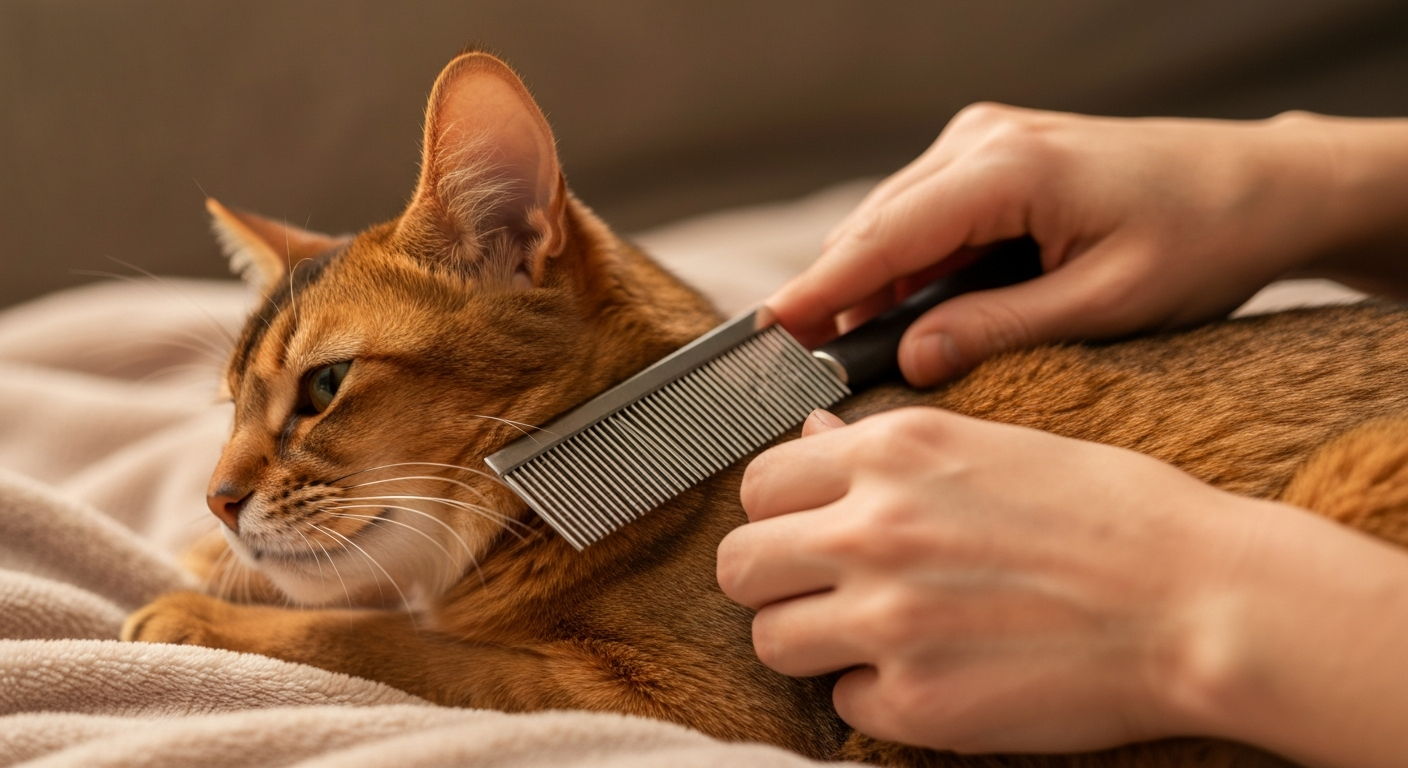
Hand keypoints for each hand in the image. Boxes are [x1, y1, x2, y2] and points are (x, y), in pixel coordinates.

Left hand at [718, 407, 1272, 753]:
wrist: (1198, 599)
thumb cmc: (1113, 513)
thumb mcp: (992, 442)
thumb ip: (884, 448)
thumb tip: (811, 438)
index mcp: (892, 452)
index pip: (758, 483)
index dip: (778, 512)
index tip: (806, 529)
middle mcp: (872, 529)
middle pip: (738, 564)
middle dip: (773, 579)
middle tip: (825, 590)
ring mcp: (887, 619)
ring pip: (770, 640)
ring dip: (812, 641)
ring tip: (879, 635)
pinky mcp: (916, 702)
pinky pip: (841, 704)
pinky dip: (876, 695)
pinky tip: (936, 672)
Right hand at [767, 106, 1407, 385]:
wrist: (1261, 185)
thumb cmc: (1203, 239)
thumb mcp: (1104, 302)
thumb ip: (998, 329)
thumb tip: (912, 361)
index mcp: (1007, 170)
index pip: (882, 239)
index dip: (818, 291)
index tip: (768, 337)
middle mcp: (982, 140)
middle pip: (874, 228)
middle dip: (836, 295)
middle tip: (807, 369)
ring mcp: (985, 140)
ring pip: (893, 221)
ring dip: (872, 283)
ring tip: (859, 354)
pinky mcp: (993, 154)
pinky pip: (925, 214)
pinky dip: (907, 264)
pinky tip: (912, 312)